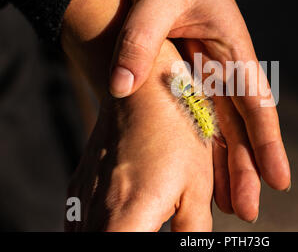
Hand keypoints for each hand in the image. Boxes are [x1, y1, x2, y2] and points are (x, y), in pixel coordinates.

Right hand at [65, 41, 212, 230]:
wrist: (142, 85)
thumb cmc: (178, 131)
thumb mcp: (197, 187)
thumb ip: (193, 232)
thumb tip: (198, 246)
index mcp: (126, 222)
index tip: (162, 235)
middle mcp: (92, 216)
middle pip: (102, 250)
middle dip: (130, 246)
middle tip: (156, 226)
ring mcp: (79, 199)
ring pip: (86, 240)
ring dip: (116, 237)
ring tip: (143, 223)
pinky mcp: (78, 184)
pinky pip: (79, 225)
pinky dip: (99, 232)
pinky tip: (121, 225)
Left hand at [109, 0, 290, 221]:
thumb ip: (140, 39)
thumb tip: (121, 86)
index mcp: (231, 49)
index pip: (256, 104)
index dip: (268, 145)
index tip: (280, 180)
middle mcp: (223, 66)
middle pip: (239, 126)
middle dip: (245, 168)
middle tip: (246, 210)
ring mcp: (205, 71)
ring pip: (218, 126)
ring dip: (223, 163)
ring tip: (225, 202)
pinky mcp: (186, 70)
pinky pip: (193, 112)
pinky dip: (198, 142)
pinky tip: (195, 165)